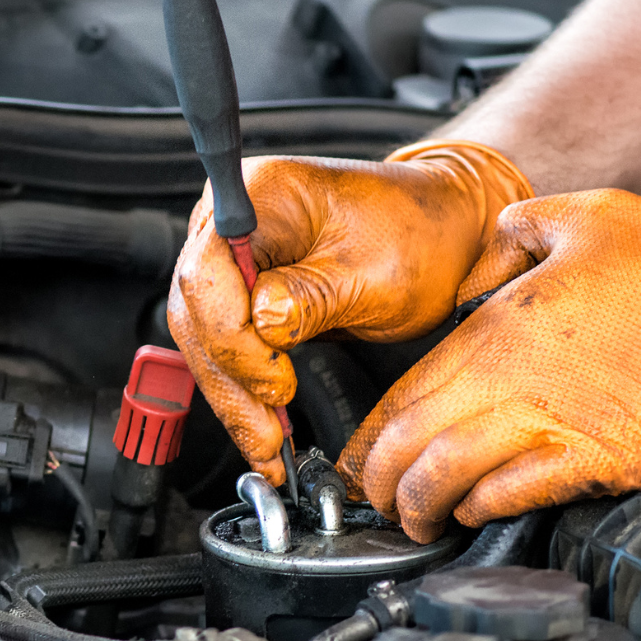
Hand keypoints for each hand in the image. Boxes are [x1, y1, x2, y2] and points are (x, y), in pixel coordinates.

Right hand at [166, 140, 531, 483]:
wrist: (442, 233)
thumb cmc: (419, 235)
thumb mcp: (376, 273)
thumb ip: (312, 297)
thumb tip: (262, 325)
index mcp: (262, 194)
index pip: (209, 272)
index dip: (233, 337)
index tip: (275, 382)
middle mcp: (233, 221)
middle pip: (198, 311)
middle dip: (231, 380)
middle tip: (266, 435)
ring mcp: (233, 257)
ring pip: (203, 339)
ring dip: (233, 397)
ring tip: (266, 446)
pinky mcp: (243, 293)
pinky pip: (226, 347)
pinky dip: (243, 390)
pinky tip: (262, 426)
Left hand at [336, 190, 640, 541]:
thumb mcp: (591, 216)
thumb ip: (519, 230)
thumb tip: (488, 244)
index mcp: (503, 323)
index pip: (404, 389)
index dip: (370, 433)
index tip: (360, 454)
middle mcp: (517, 378)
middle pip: (411, 443)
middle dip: (378, 482)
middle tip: (374, 499)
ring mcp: (558, 424)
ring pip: (449, 479)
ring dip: (420, 507)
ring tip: (415, 520)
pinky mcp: (602, 463)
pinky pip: (516, 497)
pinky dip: (482, 510)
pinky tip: (475, 513)